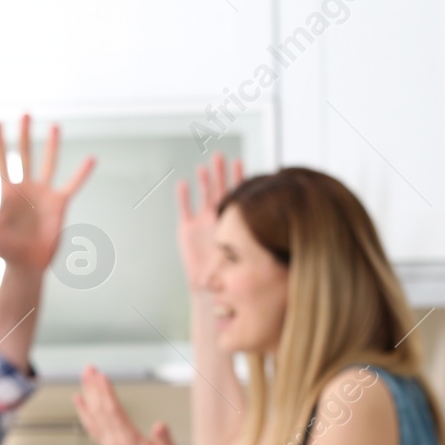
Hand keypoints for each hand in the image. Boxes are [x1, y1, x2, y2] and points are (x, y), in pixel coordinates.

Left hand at [0, 115, 95, 273]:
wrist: (27, 263)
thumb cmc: (4, 250)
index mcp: (7, 191)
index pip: (1, 160)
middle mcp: (26, 188)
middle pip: (24, 154)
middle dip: (24, 133)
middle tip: (25, 112)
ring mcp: (44, 194)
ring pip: (48, 163)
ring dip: (52, 144)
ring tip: (54, 125)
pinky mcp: (59, 203)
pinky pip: (72, 184)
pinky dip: (82, 173)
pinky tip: (91, 159)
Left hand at [72, 365, 181, 444]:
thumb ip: (165, 440)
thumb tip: (159, 425)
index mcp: (128, 440)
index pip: (114, 412)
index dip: (107, 393)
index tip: (102, 376)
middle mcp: (114, 440)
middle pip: (100, 409)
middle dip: (94, 387)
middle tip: (90, 369)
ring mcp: (108, 442)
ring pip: (94, 414)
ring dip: (88, 393)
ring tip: (85, 375)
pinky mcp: (106, 443)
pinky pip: (91, 425)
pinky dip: (83, 411)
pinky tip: (78, 399)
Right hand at [175, 153, 242, 290]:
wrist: (210, 288)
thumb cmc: (229, 275)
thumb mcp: (241, 259)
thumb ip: (249, 247)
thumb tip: (261, 239)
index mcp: (233, 220)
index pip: (236, 194)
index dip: (237, 178)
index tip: (240, 161)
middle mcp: (218, 217)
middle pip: (220, 189)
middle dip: (220, 173)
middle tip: (220, 156)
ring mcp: (202, 221)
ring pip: (203, 196)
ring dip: (204, 181)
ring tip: (204, 167)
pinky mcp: (187, 229)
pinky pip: (185, 209)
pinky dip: (184, 197)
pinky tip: (183, 184)